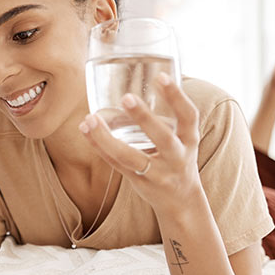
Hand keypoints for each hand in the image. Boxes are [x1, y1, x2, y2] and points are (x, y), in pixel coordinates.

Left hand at [79, 73, 202, 213]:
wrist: (180, 201)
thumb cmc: (178, 158)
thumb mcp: (184, 138)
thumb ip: (169, 114)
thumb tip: (147, 73)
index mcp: (189, 140)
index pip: (189, 116)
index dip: (177, 96)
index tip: (161, 77)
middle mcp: (176, 157)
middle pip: (162, 138)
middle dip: (144, 118)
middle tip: (126, 98)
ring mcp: (156, 173)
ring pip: (129, 156)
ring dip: (106, 138)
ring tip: (90, 119)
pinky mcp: (137, 182)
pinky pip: (115, 164)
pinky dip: (98, 147)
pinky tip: (85, 130)